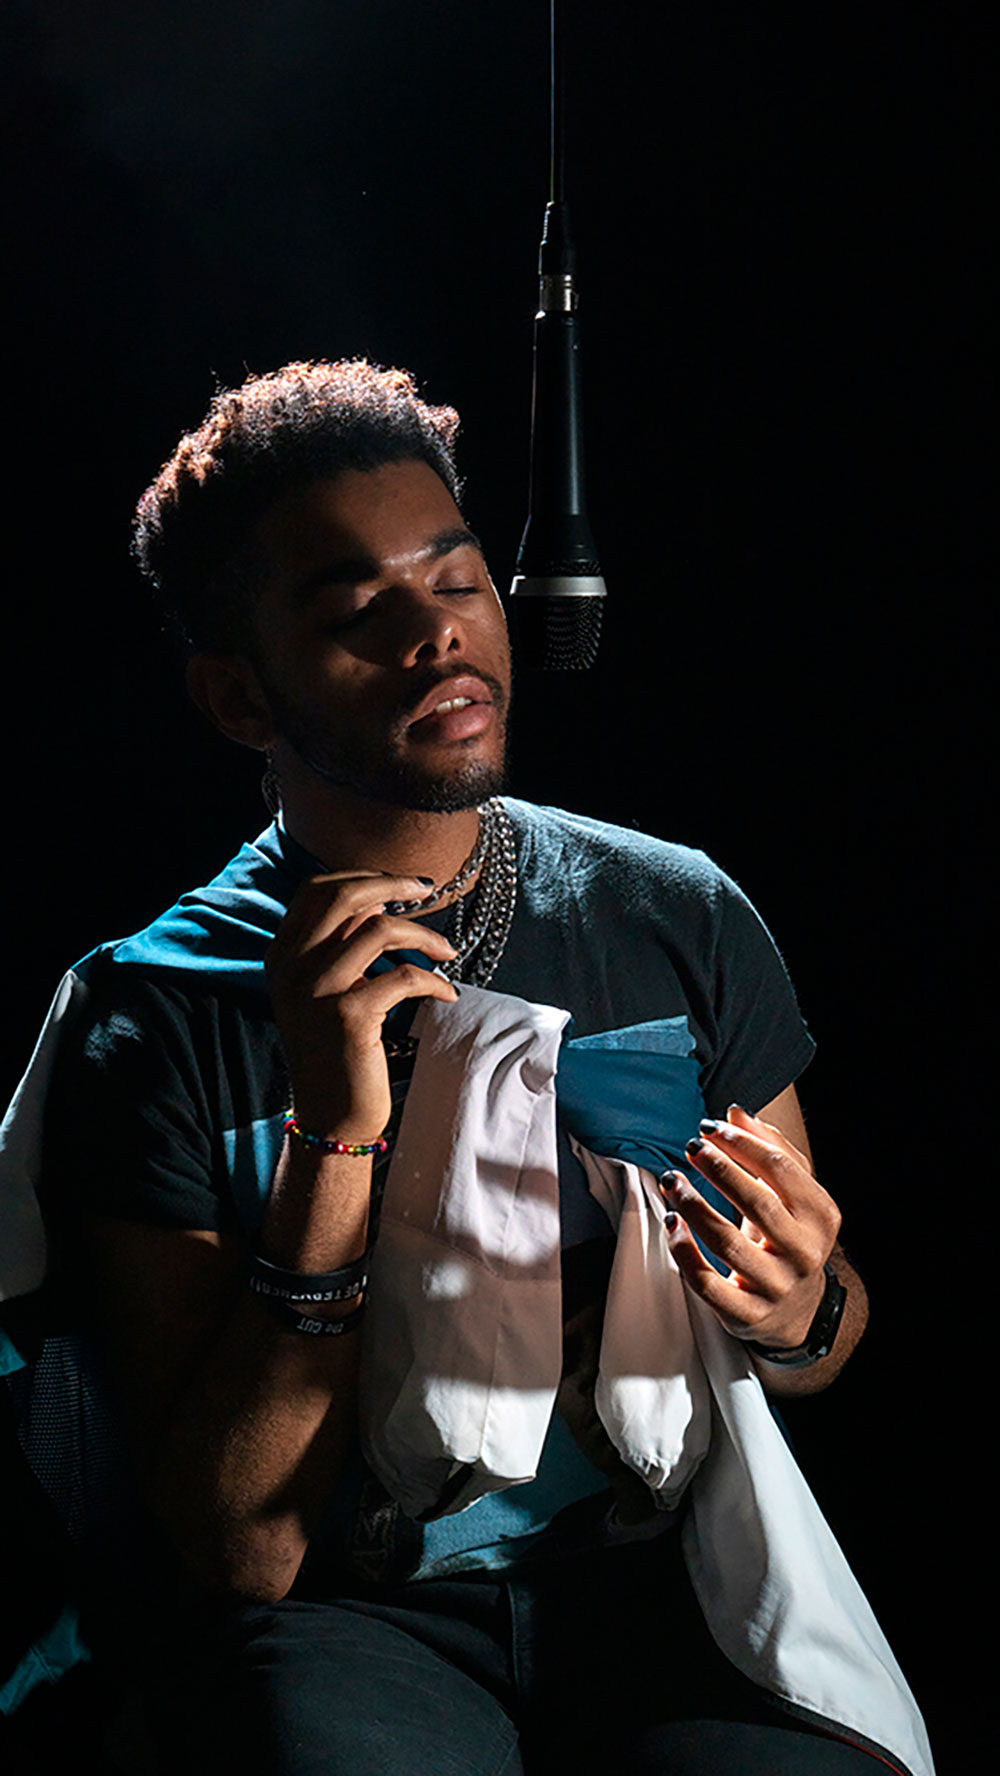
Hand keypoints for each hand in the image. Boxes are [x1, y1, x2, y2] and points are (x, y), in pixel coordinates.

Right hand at [266, 872, 458, 1142]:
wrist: (329, 1117)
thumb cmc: (336, 1051)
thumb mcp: (323, 992)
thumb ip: (339, 947)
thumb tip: (380, 901)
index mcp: (281, 956)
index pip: (315, 889)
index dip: (362, 877)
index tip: (399, 884)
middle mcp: (291, 968)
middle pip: (344, 896)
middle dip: (393, 884)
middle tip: (427, 891)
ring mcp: (316, 991)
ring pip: (379, 929)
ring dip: (424, 935)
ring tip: (447, 951)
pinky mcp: (348, 1017)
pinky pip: (403, 976)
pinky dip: (434, 980)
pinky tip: (447, 993)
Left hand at [659, 1104, 841, 1349]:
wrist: (797, 1310)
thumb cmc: (787, 1236)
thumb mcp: (791, 1195)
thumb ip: (769, 1148)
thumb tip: (735, 1112)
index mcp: (820, 1216)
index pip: (780, 1169)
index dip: (741, 1143)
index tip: (708, 1127)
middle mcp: (804, 1252)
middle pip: (758, 1203)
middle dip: (720, 1170)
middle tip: (691, 1147)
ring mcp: (776, 1286)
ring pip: (728, 1243)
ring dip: (694, 1206)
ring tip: (671, 1180)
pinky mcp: (747, 1315)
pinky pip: (708, 1284)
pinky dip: (685, 1252)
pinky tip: (671, 1223)